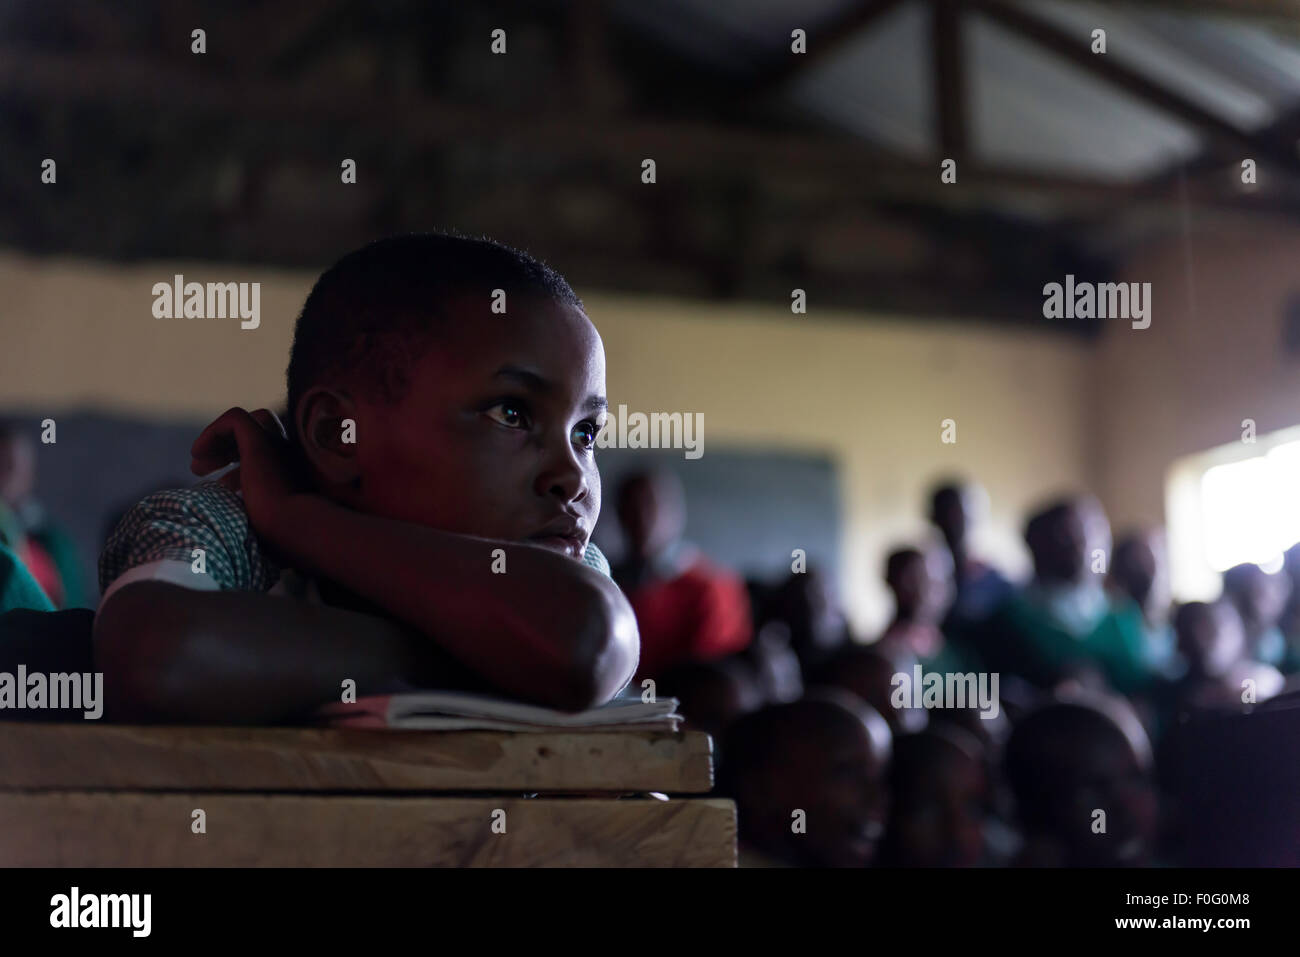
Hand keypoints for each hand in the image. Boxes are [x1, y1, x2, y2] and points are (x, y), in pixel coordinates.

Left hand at [190, 408, 307, 547]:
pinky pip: (235, 419)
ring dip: (217, 439)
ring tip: (196, 464)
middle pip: (254, 435)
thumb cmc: (282, 538)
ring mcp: (277, 445)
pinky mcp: (261, 441)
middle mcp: (287, 455)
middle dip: (223, 450)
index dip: (236, 465)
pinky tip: (198, 453)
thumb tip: (228, 529)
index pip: (263, 455)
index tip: (218, 486)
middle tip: (200, 470)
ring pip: (247, 422)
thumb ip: (252, 517)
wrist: (296, 529)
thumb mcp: (263, 524)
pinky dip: (213, 432)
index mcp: (290, 473)